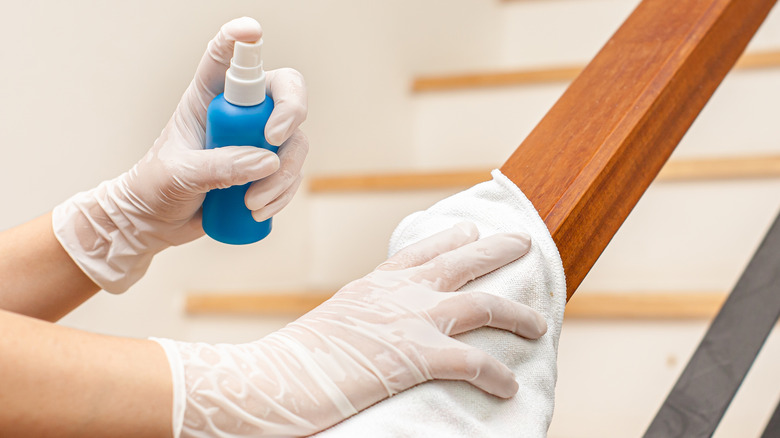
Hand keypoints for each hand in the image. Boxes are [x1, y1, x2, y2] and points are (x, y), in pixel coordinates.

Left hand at [53, 17, 307, 292]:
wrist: (154, 222)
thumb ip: (221, 166)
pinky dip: (283, 193)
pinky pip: (292, 173)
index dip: (239, 39)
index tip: (251, 31)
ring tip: (253, 203)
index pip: (224, 58)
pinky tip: (259, 211)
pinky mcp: (267, 170)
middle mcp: (238, 114)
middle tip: (275, 140)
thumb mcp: (179, 174)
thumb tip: (268, 162)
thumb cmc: (155, 188)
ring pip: (294, 141)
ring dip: (283, 174)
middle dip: (290, 112)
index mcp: (206, 98)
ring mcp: (256, 141)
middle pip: (283, 93)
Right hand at [154, 222, 547, 436]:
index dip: (449, 238)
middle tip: (523, 240)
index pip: (420, 251)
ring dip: (516, 314)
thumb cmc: (294, 359)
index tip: (468, 228)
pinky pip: (474, 362)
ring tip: (538, 323)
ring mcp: (411, 320)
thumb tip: (376, 325)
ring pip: (482, 305)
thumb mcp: (334, 323)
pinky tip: (509, 386)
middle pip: (461, 261)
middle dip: (496, 249)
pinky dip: (497, 374)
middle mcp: (399, 292)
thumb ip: (362, 316)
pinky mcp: (417, 356)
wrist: (273, 377)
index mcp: (375, 283)